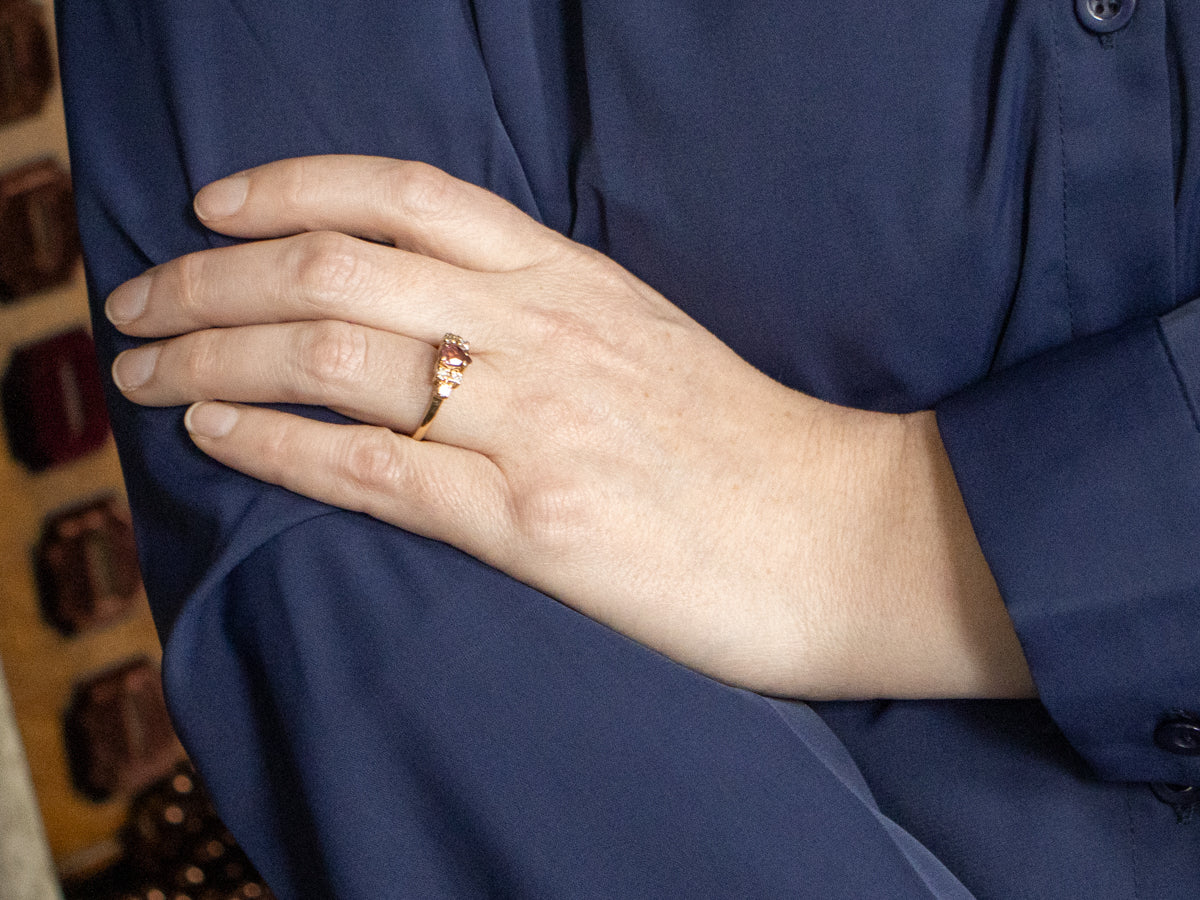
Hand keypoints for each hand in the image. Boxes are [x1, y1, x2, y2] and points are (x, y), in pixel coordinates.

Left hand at [107, 156, 1032, 698]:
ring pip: (334, 354)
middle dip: (209, 277)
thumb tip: (441, 320)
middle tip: (137, 302)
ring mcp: (536, 423)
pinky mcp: (533, 524)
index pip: (406, 193)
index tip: (215, 206)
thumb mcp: (645, 345)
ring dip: (212, 355)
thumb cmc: (748, 449)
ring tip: (139, 376)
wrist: (844, 536)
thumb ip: (546, 319)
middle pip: (338, 265)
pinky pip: (369, 468)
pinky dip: (271, 443)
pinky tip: (212, 433)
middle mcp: (544, 331)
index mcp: (574, 280)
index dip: (289, 185)